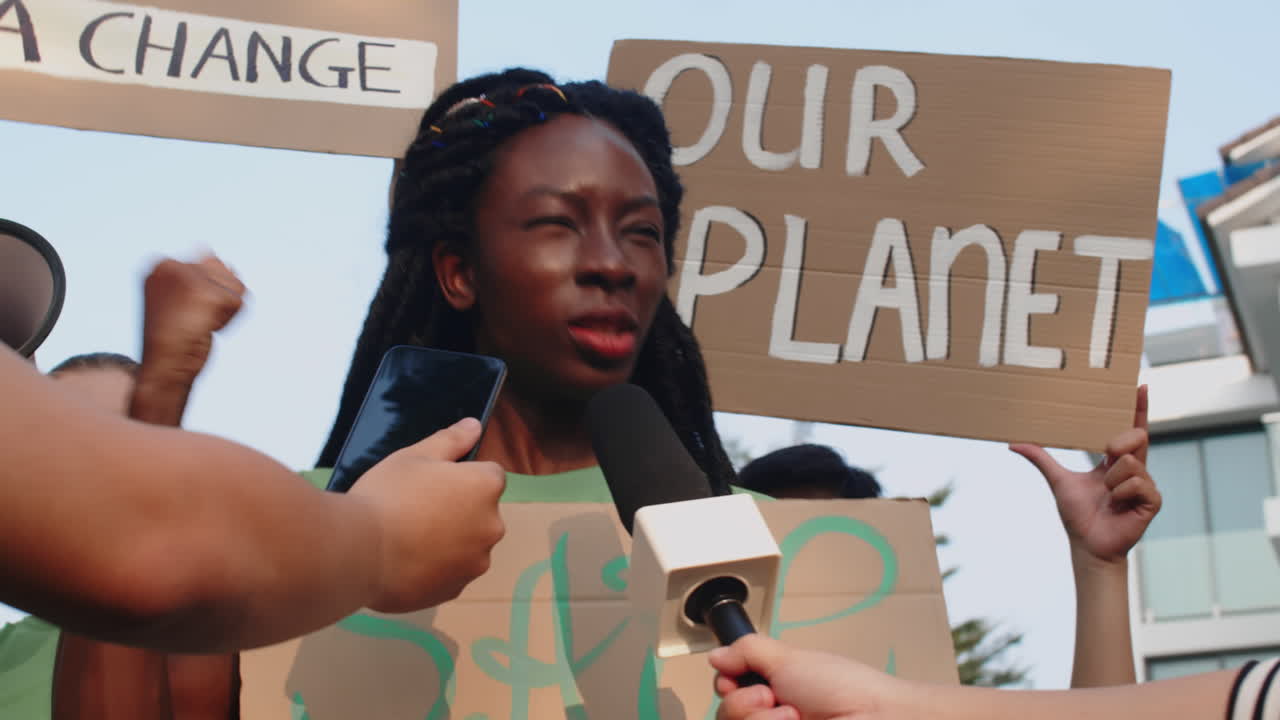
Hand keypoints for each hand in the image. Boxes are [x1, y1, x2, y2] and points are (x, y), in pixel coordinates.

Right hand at [137, 255, 245, 390]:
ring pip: (234, 285)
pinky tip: (206, 330)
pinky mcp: (207, 294)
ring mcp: (189, 278)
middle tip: (191, 320)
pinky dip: (229, 321)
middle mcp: (171, 264)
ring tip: (199, 324)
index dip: (203, 294)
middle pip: (223, 272)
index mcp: (161, 264)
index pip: (207, 264)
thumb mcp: (180, 299)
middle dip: (216, 300)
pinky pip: (239, 303)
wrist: (164, 367)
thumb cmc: (172, 339)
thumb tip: (209, 251)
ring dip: (225, 310)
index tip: (182, 312)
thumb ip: (198, 273)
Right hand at [351, 418, 505, 611]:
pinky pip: (451, 572)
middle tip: (415, 509)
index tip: (432, 483)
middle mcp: (492, 525)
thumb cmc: (387, 495)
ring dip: (449, 541)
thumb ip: (451, 440)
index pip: (488, 474)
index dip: (460, 476)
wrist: (358, 553)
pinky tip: (406, 562)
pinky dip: (436, 567)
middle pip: (480, 512)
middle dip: (458, 509)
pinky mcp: (456, 589)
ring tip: (407, 538)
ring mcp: (476, 562)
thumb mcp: (414, 456)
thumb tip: (475, 426)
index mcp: (486, 487)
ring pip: (467, 545)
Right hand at [712, 635, 906, 719]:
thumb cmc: (845, 687)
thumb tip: (717, 654)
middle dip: (744, 702)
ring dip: (761, 719)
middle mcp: (772, 715)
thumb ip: (748, 651)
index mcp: (772, 689)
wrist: (873, 716)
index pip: (727, 692)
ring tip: (793, 715)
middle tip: (773, 695)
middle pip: (725, 714)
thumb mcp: (790, 658)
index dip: (727, 685)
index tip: (738, 678)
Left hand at [1009, 386, 1159, 564]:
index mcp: (1116, 460)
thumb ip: (1041, 458)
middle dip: (1117, 443)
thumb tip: (1014, 443)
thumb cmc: (1077, 514)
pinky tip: (1118, 505)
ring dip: (1110, 481)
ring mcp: (1146, 484)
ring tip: (1107, 496)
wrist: (1088, 544)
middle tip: (1105, 455)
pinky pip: (1136, 483)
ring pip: (1128, 462)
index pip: (1130, 428)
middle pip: (1134, 436)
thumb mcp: (1058, 480)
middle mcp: (1134, 468)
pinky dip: (1120, 493)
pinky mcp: (1153, 500)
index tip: (1139, 384)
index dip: (1136, 407)